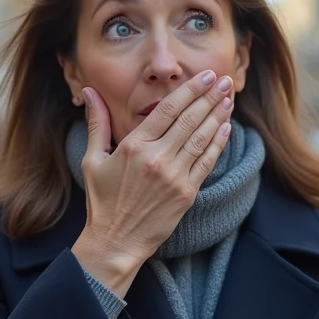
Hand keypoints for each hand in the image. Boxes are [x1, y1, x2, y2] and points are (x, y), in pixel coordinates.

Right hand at [71, 70, 234, 297]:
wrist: (116, 242)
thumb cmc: (102, 201)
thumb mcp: (92, 160)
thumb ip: (97, 123)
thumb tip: (89, 91)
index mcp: (134, 146)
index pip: (168, 109)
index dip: (190, 90)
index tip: (205, 76)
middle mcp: (156, 158)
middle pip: (190, 119)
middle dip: (210, 96)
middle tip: (225, 80)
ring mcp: (174, 176)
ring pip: (202, 138)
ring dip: (218, 115)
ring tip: (229, 98)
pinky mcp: (187, 193)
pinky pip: (207, 162)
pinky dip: (218, 143)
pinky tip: (225, 128)